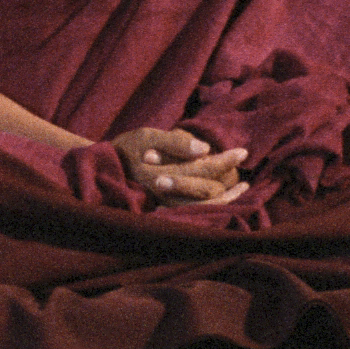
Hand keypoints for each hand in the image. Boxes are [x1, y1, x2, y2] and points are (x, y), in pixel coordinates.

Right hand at [110, 128, 247, 205]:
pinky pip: (196, 212)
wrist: (105, 168)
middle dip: (229, 176)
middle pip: (207, 191)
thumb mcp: (147, 137)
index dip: (224, 161)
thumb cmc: (127, 147)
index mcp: (161, 176)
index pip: (201, 170)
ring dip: (227, 198)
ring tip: (244, 187)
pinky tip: (227, 195)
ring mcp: (166, 205)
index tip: (242, 151)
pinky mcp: (167, 209)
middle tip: (243, 160)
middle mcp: (165, 195)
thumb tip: (205, 149)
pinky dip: (214, 205)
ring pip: (204, 209)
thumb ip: (175, 143)